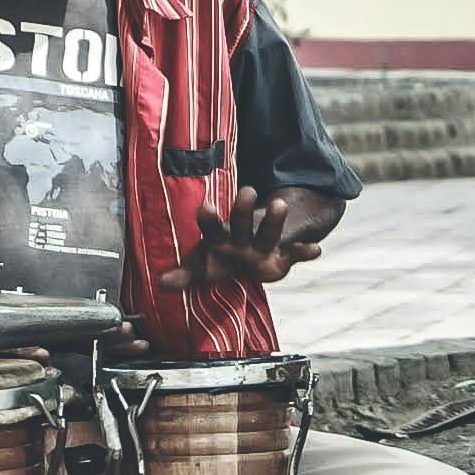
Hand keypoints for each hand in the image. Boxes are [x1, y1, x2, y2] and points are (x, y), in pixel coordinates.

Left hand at [181, 191, 328, 293]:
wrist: (254, 254)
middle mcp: (243, 238)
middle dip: (243, 210)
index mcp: (221, 239)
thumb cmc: (222, 259)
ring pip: (269, 232)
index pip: (213, 227)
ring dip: (275, 220)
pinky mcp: (284, 258)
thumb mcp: (203, 266)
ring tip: (281, 204)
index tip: (205, 207)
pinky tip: (314, 250)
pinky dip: (305, 252)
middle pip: (242, 223)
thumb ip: (186, 274)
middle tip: (247, 191)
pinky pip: (296, 254)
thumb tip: (160, 284)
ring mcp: (264, 245)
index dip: (209, 220)